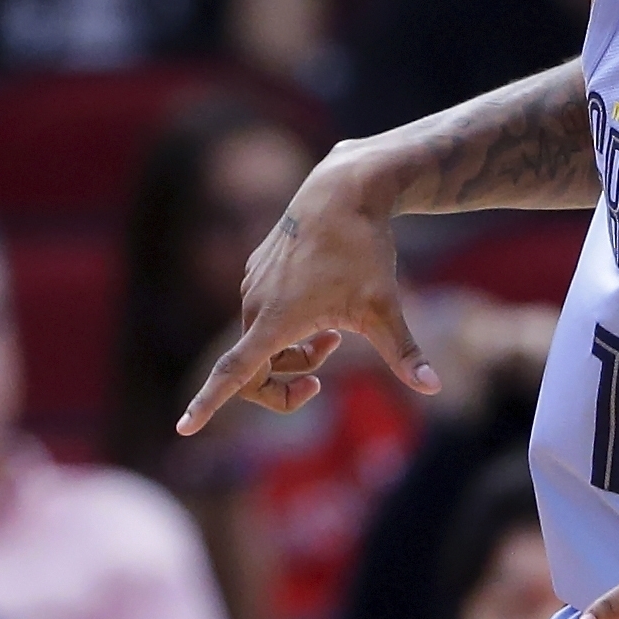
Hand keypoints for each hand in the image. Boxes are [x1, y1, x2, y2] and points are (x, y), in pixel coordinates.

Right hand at [178, 146, 438, 434]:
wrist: (343, 190)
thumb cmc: (363, 250)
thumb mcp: (386, 307)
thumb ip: (404, 353)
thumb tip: (435, 387)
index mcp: (277, 321)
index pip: (233, 373)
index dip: (208, 402)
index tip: (183, 427)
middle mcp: (255, 304)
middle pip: (255, 370)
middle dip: (287, 382)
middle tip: (322, 379)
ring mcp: (252, 285)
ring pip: (262, 342)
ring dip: (294, 353)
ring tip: (334, 336)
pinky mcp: (255, 269)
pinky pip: (263, 316)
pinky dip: (287, 327)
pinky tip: (320, 303)